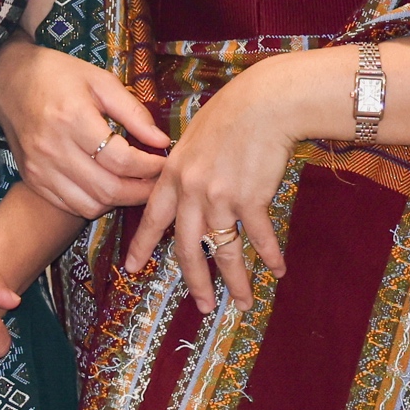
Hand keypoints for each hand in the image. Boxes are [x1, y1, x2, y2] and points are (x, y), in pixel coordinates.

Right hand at [0, 36, 168, 219]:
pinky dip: (94, 204)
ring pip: (90, 204)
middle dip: (141, 192)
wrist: (9, 80)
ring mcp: (40, 168)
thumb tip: (161, 141)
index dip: (149, 167)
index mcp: (73, 119)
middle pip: (108, 189)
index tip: (163, 163)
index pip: (120, 159)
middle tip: (157, 184)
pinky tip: (106, 189)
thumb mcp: (100, 81)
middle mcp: (54, 149)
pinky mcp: (32, 179)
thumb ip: (133, 112)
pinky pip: (70, 206)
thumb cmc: (58, 75)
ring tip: (135, 187)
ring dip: (118, 202)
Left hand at [125, 59, 298, 314]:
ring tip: (243, 303)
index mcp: (173, 175)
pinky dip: (269, 256)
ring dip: (235, 280)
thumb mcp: (194, 137)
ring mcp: (220, 197)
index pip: (153, 218)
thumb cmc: (232, 113)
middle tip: (203, 305)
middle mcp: (191, 191)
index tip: (132, 267)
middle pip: (187, 247)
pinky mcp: (249, 199)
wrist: (264, 103)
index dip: (142, 245)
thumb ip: (183, 166)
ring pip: (224, 250)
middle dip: (196, 281)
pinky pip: (258, 237)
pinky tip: (277, 271)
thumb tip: (182, 186)